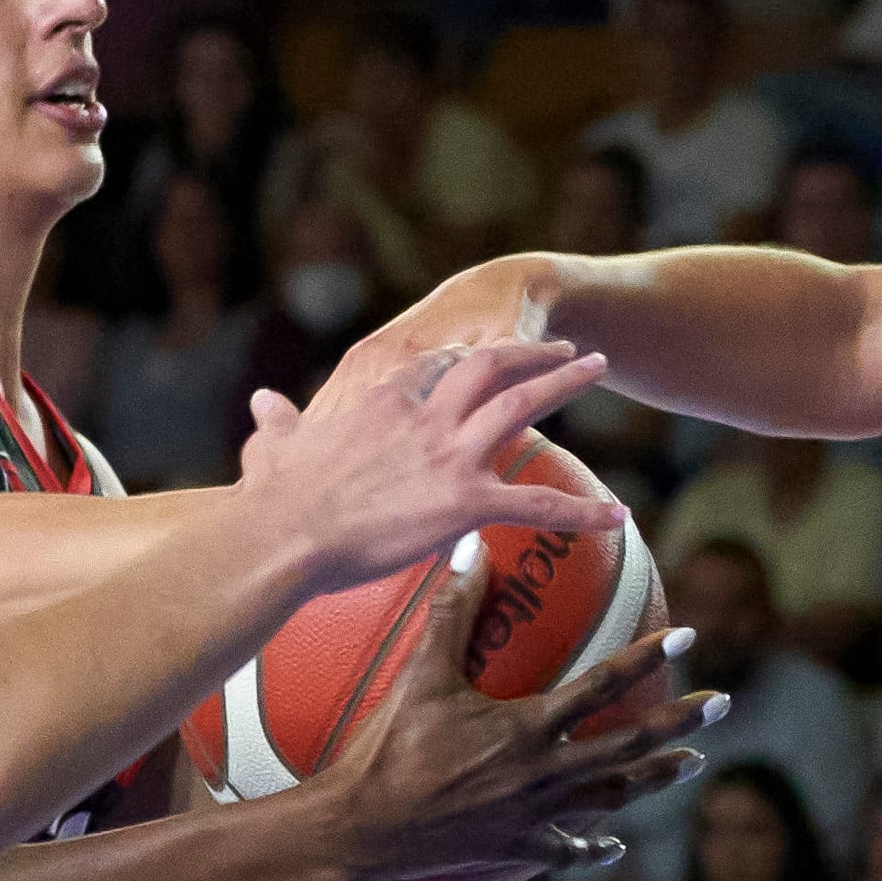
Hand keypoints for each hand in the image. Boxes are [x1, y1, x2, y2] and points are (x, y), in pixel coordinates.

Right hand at [236, 337, 618, 592]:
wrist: (285, 534)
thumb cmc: (275, 498)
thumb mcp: (276, 446)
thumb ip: (280, 422)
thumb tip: (263, 403)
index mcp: (384, 398)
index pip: (439, 362)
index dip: (470, 351)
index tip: (492, 348)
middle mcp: (426, 415)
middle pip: (492, 364)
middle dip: (533, 349)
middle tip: (567, 346)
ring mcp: (450, 454)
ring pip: (524, 405)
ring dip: (565, 384)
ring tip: (600, 366)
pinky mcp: (465, 502)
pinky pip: (539, 504)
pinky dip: (583, 513)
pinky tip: (618, 517)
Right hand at [312, 540, 711, 880]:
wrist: (362, 827)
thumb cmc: (387, 747)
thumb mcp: (420, 674)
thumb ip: (452, 611)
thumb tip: (471, 546)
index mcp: (527, 728)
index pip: (603, 686)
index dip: (648, 658)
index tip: (689, 636)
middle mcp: (544, 773)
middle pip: (630, 747)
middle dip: (681, 724)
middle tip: (722, 706)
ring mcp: (535, 816)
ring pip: (614, 796)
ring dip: (658, 778)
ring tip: (693, 762)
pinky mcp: (516, 848)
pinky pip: (567, 850)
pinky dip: (595, 847)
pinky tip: (616, 844)